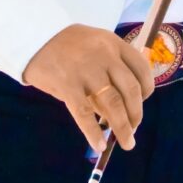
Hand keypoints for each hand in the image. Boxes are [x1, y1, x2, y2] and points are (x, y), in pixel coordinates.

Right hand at [23, 24, 154, 153]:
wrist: (35, 37)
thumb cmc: (67, 45)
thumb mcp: (95, 45)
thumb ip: (110, 68)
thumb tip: (122, 105)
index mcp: (114, 43)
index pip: (141, 67)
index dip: (147, 88)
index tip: (144, 101)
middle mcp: (104, 55)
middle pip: (130, 89)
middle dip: (136, 113)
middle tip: (134, 127)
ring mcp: (87, 70)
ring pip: (113, 103)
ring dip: (123, 127)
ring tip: (127, 142)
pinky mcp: (68, 84)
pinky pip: (85, 113)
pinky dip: (94, 133)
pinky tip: (100, 145)